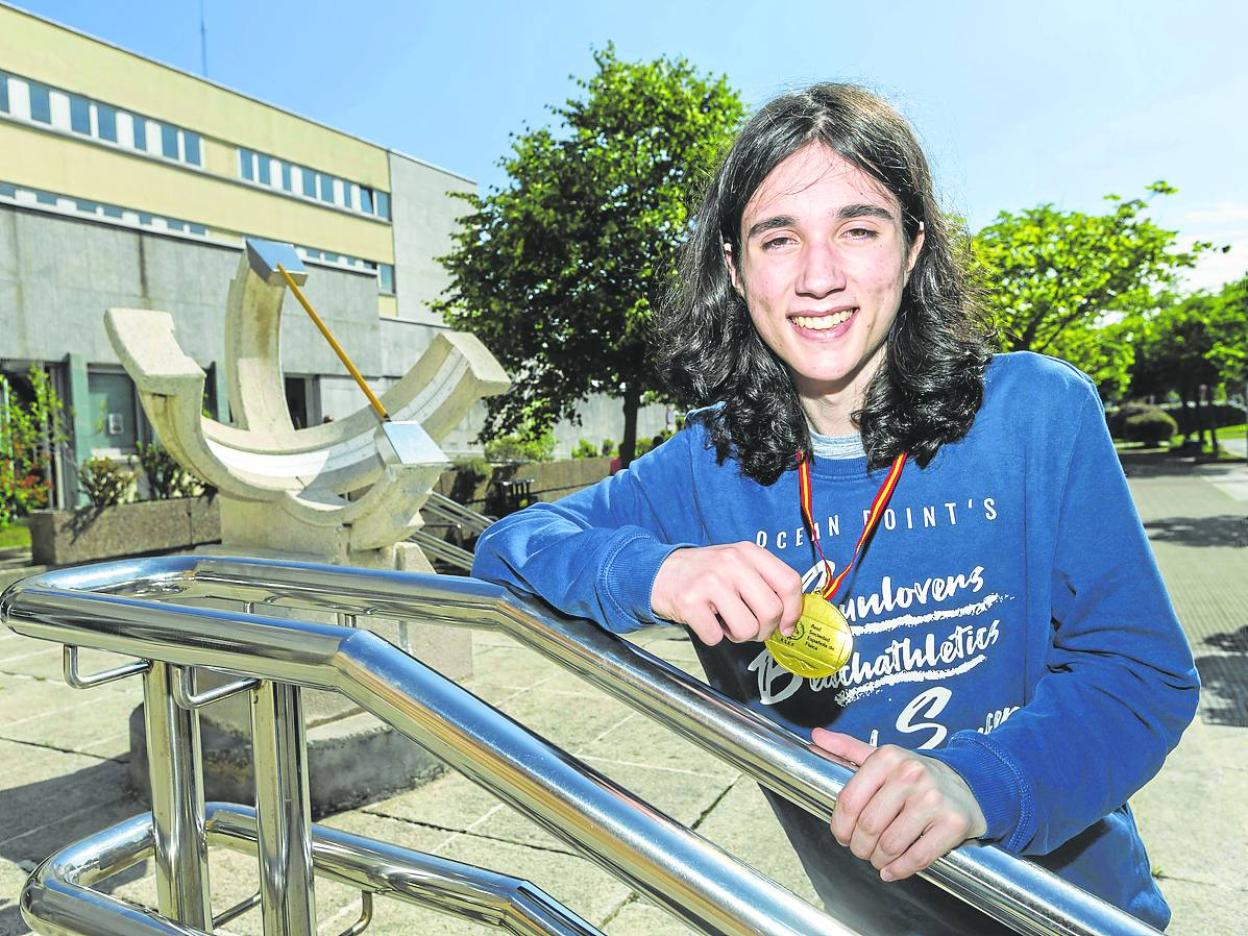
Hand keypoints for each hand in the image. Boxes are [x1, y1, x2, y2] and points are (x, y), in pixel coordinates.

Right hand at [651, 542, 802, 645]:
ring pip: (747, 629)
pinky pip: (716, 637)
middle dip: (764, 630)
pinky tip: (706, 621)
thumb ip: (765, 583)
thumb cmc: (705, 574)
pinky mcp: (689, 601)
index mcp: (748, 552)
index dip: (794, 611)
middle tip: (751, 628)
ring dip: (738, 636)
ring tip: (725, 622)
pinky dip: (713, 636)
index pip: (789, 582)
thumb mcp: (737, 564)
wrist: (659, 571)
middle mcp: (731, 562)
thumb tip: (789, 619)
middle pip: (771, 611)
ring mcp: (710, 581)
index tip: (786, 626)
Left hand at [812, 728, 986, 881]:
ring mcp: (933, 799)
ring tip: (879, 858)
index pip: (848, 800)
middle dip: (859, 846)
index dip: (839, 826)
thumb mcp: (884, 756)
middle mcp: (911, 774)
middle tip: (862, 850)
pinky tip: (893, 870)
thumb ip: (847, 748)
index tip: (842, 835)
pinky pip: (918, 857)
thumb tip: (815, 736)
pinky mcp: (953, 823)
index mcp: (888, 757)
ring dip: (879, 860)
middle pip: (868, 826)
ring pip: (890, 844)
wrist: (971, 784)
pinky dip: (900, 870)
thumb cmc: (918, 774)